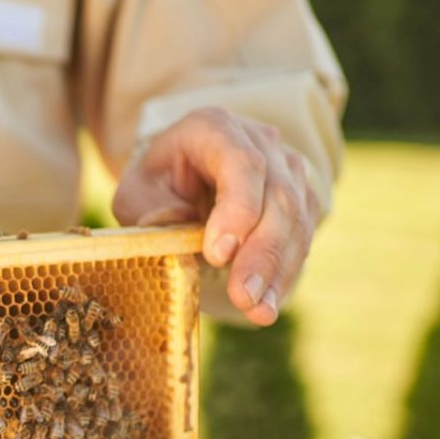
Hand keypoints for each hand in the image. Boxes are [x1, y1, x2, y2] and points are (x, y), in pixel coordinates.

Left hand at [110, 107, 323, 325]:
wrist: (184, 174)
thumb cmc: (157, 183)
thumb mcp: (137, 193)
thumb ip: (151, 211)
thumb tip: (181, 229)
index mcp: (214, 128)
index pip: (241, 164)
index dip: (237, 210)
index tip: (218, 255)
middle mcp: (260, 141)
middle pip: (277, 195)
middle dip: (261, 253)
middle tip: (243, 296)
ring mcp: (287, 168)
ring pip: (297, 220)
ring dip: (278, 271)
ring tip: (258, 311)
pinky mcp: (300, 199)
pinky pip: (302, 237)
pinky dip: (284, 274)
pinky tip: (267, 304)